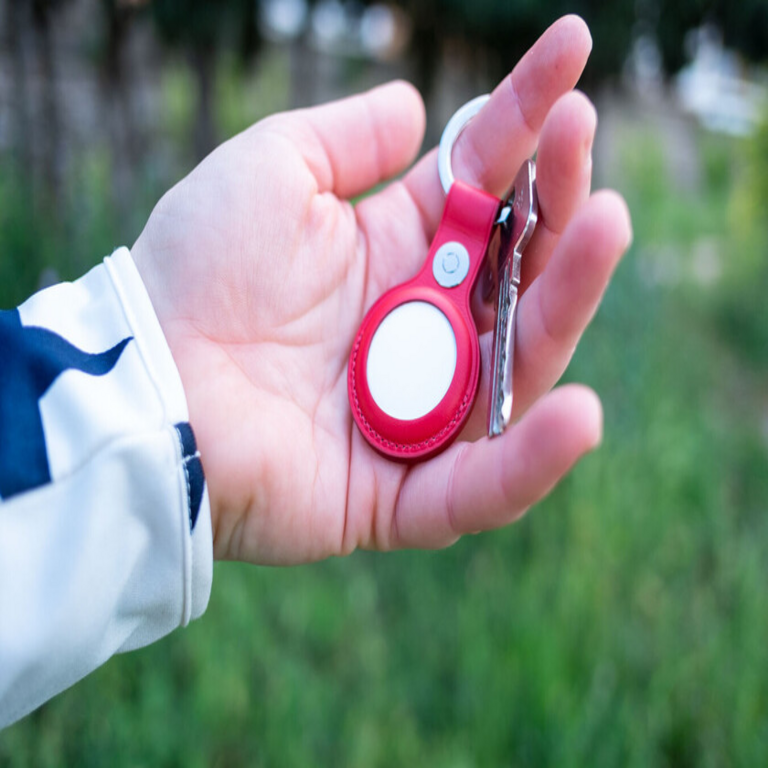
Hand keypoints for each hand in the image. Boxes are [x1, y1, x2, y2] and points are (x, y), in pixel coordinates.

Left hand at [131, 15, 631, 564]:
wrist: (146, 386)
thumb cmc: (196, 276)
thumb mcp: (267, 173)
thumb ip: (344, 139)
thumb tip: (415, 107)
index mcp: (394, 257)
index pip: (482, 188)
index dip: (524, 125)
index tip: (570, 58)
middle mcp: (421, 332)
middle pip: (516, 277)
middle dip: (557, 210)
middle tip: (582, 150)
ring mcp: (419, 413)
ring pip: (517, 371)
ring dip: (569, 306)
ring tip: (605, 229)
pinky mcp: (400, 494)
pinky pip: (479, 489)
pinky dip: (531, 461)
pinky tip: (582, 414)